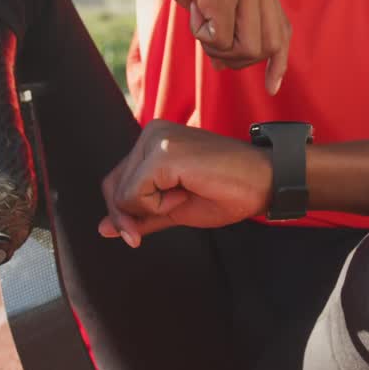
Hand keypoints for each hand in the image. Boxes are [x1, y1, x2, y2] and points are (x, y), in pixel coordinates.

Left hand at [98, 120, 270, 247]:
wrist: (266, 180)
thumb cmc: (228, 191)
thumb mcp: (175, 208)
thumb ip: (139, 215)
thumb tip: (102, 229)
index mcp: (153, 140)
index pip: (115, 182)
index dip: (123, 214)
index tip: (136, 236)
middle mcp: (150, 133)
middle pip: (112, 187)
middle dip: (132, 215)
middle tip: (174, 208)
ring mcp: (156, 139)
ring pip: (122, 193)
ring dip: (152, 208)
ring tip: (187, 193)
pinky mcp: (163, 153)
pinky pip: (136, 195)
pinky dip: (158, 206)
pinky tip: (186, 193)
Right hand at [130, 0, 290, 93]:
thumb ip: (227, 20)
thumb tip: (226, 64)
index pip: (282, 30)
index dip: (279, 62)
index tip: (272, 86)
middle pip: (267, 46)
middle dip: (239, 60)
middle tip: (211, 47)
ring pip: (246, 47)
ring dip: (219, 49)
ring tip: (199, 24)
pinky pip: (220, 38)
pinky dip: (202, 36)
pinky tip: (192, 11)